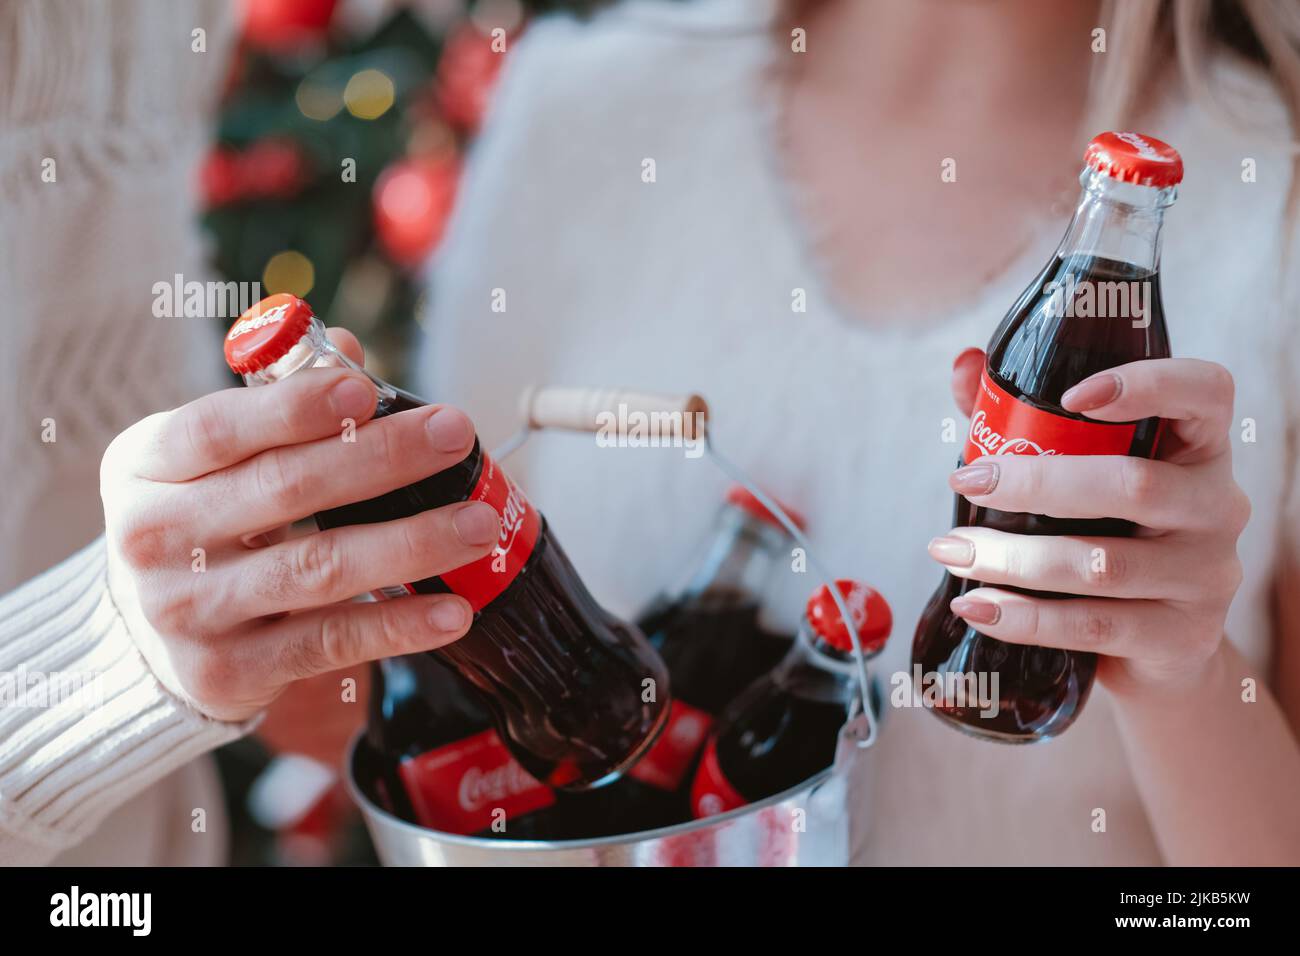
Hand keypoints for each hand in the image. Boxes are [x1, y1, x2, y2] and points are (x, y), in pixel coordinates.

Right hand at [100, 329, 499, 721]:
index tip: (365, 391)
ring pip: (316, 569)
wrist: (152, 640)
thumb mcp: (215, 458)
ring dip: (409, 544)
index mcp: (146, 466)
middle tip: (454, 436)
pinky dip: (397, 625)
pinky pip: (329, 643)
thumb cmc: (203, 522)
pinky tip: (454, 609)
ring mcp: (189, 612)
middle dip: (381, 458)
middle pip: (282, 490)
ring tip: (479, 524)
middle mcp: (155, 539)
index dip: (292, 408)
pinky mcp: (229, 671)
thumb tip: (347, 350)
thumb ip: (280, 405)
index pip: (217, 429)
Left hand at [930, 349, 1248, 692]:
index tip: (1071, 394)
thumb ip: (1022, 416)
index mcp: (1198, 447)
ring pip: (1102, 565)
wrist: (1152, 645)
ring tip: (951, 551)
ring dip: (1012, 558)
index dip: (1148, 385)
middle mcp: (1217, 506)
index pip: (1205, 393)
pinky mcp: (1183, 637)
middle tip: (964, 481)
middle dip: (1035, 484)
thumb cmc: (1105, 533)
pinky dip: (1025, 618)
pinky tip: (977, 606)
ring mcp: (1207, 575)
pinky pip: (1095, 627)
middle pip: (1134, 486)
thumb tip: (965, 365)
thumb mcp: (1075, 472)